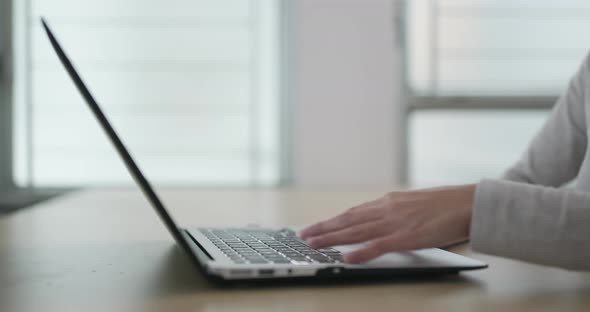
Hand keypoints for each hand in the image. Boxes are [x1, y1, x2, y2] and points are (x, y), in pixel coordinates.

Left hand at [299, 184, 475, 262]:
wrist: (468, 203)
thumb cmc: (444, 205)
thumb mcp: (412, 203)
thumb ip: (394, 210)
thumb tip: (379, 218)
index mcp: (388, 202)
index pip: (353, 212)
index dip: (332, 220)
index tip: (316, 225)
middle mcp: (387, 209)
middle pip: (348, 220)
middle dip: (324, 228)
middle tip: (304, 235)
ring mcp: (395, 222)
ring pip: (357, 231)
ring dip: (333, 238)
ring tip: (314, 244)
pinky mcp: (407, 236)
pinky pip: (379, 245)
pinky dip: (361, 252)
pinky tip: (346, 256)